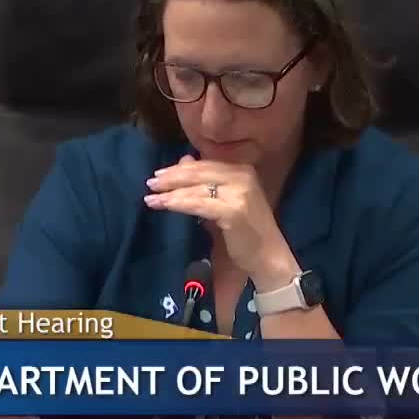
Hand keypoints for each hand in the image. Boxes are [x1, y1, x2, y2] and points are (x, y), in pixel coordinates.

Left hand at [145, 156, 298, 286]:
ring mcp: (239, 192)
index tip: (160, 175)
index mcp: (242, 170)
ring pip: (196, 188)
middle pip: (198, 172)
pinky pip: (198, 204)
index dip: (180, 169)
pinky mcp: (233, 210)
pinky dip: (178, 204)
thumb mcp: (225, 201)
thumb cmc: (247, 231)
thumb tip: (183, 161)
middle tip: (150, 183)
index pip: (205, 165)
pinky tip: (164, 205)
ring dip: (170, 193)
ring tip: (151, 197)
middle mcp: (242, 176)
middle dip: (172, 178)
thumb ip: (206, 182)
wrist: (268, 257)